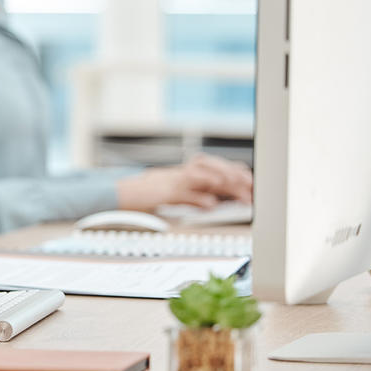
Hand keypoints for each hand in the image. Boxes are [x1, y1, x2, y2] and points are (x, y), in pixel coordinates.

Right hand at [116, 153, 252, 210]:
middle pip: (211, 167)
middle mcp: (180, 172)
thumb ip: (194, 195)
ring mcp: (172, 180)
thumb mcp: (174, 193)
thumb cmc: (146, 195)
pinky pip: (184, 193)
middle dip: (234, 175)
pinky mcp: (164, 192)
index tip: (252, 182)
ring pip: (202, 176)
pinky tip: (212, 204)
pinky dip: (199, 198)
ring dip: (222, 181)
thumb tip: (216, 202)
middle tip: (251, 187)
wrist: (118, 194)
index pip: (214, 166)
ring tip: (239, 190)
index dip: (235, 172)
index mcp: (184, 172)